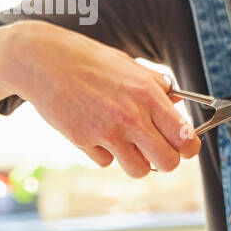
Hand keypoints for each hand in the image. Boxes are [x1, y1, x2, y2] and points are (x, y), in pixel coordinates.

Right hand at [0, 22, 200, 177]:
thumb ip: (157, 86)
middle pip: (168, 163)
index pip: (185, 137)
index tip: (186, 147)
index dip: (189, 147)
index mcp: (148, 94)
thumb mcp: (130, 65)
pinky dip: (105, 153)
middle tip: (158, 150)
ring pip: (139, 170)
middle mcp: (131, 116)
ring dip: (137, 161)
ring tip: (128, 145)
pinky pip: (106, 162)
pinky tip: (96, 132)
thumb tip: (179, 104)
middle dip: (167, 160)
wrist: (41, 60)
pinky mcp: (83, 141)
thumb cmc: (88, 60)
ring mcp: (106, 131)